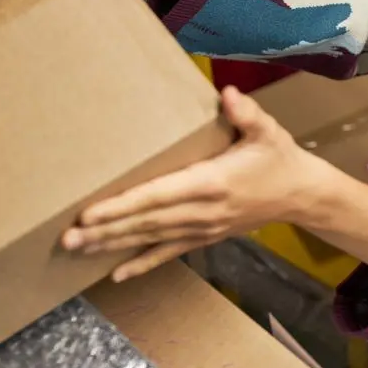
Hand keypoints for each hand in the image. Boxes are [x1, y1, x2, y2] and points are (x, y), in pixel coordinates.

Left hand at [61, 87, 321, 281]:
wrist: (301, 195)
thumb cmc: (279, 158)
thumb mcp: (268, 130)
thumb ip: (246, 112)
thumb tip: (227, 94)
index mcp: (212, 182)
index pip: (158, 196)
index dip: (123, 206)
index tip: (90, 212)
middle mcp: (202, 211)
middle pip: (146, 222)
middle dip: (105, 230)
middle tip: (67, 238)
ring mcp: (203, 228)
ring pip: (150, 239)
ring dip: (113, 244)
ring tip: (77, 249)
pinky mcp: (205, 237)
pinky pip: (168, 253)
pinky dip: (141, 264)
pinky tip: (115, 273)